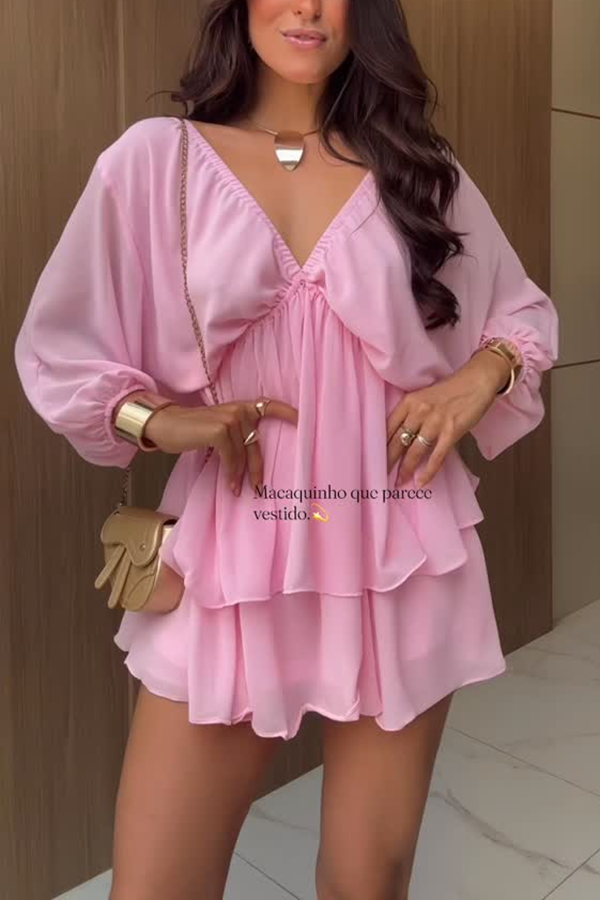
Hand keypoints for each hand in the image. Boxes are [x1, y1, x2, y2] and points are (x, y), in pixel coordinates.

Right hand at [144, 398, 297, 494]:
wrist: (166, 425)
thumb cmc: (193, 430)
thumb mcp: (219, 428)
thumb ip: (238, 435)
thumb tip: (253, 462)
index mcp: (241, 407)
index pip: (270, 406)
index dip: (288, 413)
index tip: (305, 422)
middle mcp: (239, 410)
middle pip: (255, 444)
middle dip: (257, 468)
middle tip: (258, 488)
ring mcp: (230, 418)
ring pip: (243, 454)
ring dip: (239, 474)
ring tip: (236, 489)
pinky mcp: (220, 430)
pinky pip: (231, 457)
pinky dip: (230, 473)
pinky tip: (229, 484)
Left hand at [386, 349, 511, 488]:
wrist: (477, 380)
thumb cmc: (451, 389)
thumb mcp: (424, 396)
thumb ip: (412, 413)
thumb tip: (402, 436)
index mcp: (409, 401)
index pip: (388, 427)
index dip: (380, 444)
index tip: (373, 457)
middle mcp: (419, 411)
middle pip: (398, 441)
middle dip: (388, 461)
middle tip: (380, 475)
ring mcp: (435, 422)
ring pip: (415, 451)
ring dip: (406, 469)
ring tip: (400, 482)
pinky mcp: (452, 431)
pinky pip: (437, 456)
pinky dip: (428, 471)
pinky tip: (422, 482)